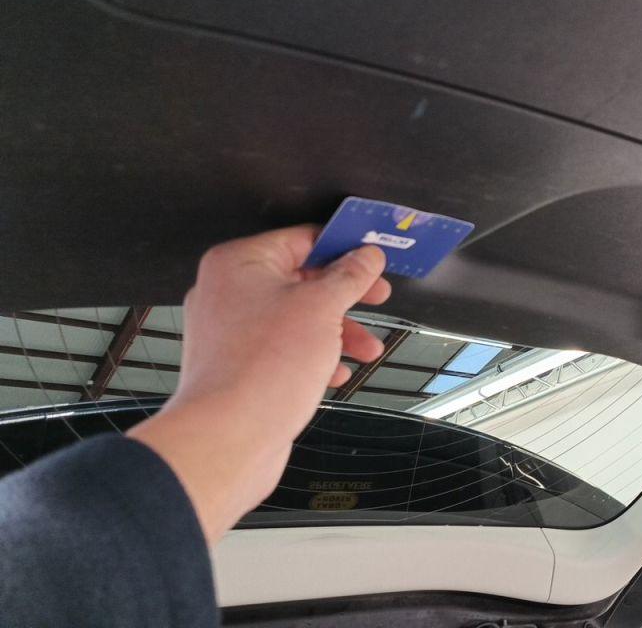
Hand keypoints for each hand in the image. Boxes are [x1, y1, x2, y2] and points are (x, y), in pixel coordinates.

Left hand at [128, 225, 389, 544]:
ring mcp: (230, 332)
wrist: (227, 439)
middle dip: (345, 297)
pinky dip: (313, 356)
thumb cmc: (261, 370)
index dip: (343, 248)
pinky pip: (283, 349)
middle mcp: (227, 292)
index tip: (372, 258)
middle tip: (376, 297)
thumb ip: (349, 277)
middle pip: (300, 280)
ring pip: (295, 318)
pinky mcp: (237, 366)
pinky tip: (334, 373)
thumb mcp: (323, 309)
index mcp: (239, 264)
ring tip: (366, 349)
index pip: (301, 240)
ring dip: (337, 332)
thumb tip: (366, 256)